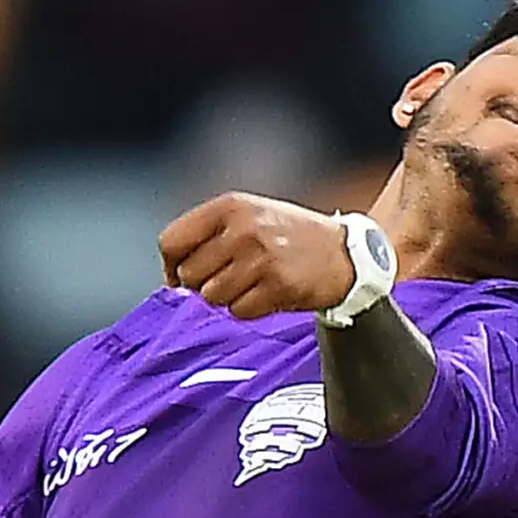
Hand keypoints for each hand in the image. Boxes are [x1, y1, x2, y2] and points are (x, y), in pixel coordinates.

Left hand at [159, 193, 357, 319]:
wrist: (346, 253)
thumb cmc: (291, 235)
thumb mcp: (248, 215)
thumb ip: (208, 235)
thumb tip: (172, 275)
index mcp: (230, 207)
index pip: (171, 241)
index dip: (171, 264)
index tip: (180, 274)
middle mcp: (244, 229)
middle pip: (189, 274)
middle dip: (203, 284)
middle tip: (228, 278)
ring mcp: (261, 258)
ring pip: (212, 297)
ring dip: (228, 298)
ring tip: (252, 283)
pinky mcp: (278, 286)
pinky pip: (239, 311)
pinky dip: (250, 308)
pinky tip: (268, 292)